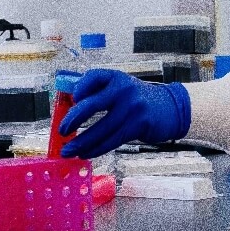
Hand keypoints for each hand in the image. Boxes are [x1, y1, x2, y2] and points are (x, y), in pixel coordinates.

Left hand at [59, 69, 190, 158]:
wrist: (168, 108)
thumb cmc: (134, 99)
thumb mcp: (119, 88)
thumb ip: (97, 93)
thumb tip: (67, 109)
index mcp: (116, 77)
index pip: (92, 78)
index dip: (79, 89)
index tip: (72, 100)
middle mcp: (124, 89)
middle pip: (92, 105)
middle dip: (73, 120)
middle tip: (61, 131)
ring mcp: (132, 108)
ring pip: (101, 129)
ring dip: (82, 142)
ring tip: (67, 151)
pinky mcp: (139, 125)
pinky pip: (112, 140)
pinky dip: (96, 149)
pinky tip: (85, 153)